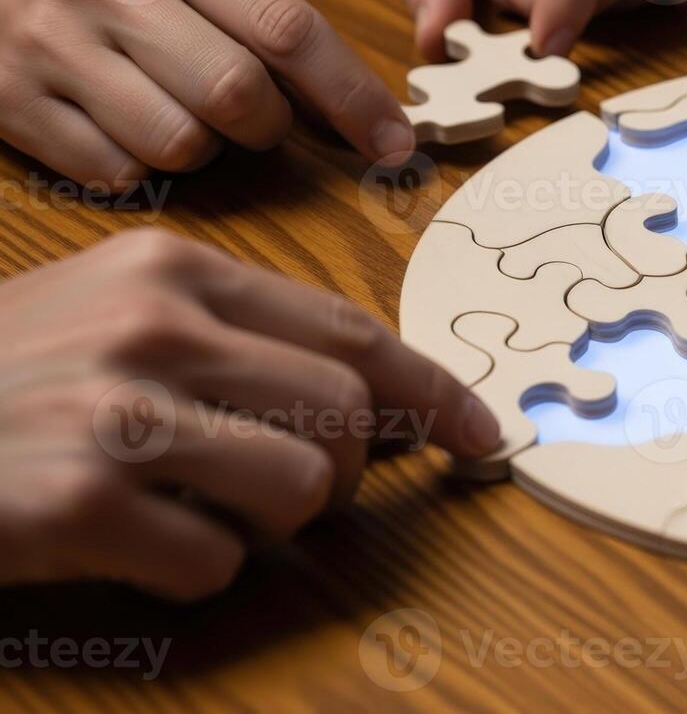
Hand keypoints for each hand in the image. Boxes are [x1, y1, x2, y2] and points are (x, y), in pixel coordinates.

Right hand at [0, 0, 415, 191]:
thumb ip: (259, 15)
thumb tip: (358, 108)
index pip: (288, 29)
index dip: (353, 98)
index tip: (396, 143)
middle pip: (238, 96)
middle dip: (268, 125)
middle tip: (255, 116)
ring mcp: (50, 46)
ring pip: (180, 145)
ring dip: (204, 148)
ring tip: (177, 109)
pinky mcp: (9, 102)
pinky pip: (117, 173)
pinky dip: (140, 168)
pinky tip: (122, 127)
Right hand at [0, 229, 501, 599]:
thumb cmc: (0, 379)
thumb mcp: (111, 315)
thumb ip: (235, 339)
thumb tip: (372, 398)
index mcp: (174, 269)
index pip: (352, 332)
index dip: (433, 391)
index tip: (483, 435)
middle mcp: (155, 327)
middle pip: (345, 415)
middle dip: (340, 471)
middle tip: (282, 488)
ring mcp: (117, 411)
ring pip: (302, 488)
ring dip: (268, 522)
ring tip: (192, 506)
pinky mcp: (82, 501)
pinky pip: (217, 563)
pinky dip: (190, 571)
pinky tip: (127, 543)